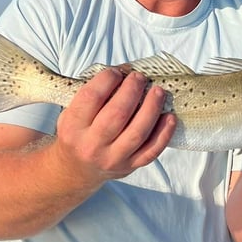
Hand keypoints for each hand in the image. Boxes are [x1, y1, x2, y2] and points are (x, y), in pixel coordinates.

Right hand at [55, 67, 175, 182]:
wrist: (77, 169)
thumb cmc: (78, 133)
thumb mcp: (72, 113)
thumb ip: (93, 95)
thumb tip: (125, 73)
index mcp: (73, 127)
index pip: (92, 97)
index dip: (107, 79)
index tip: (117, 72)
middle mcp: (91, 145)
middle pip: (117, 114)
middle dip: (133, 90)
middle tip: (140, 78)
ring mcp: (112, 158)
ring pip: (138, 132)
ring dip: (152, 108)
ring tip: (158, 92)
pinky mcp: (129, 166)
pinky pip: (151, 150)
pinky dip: (164, 133)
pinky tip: (170, 117)